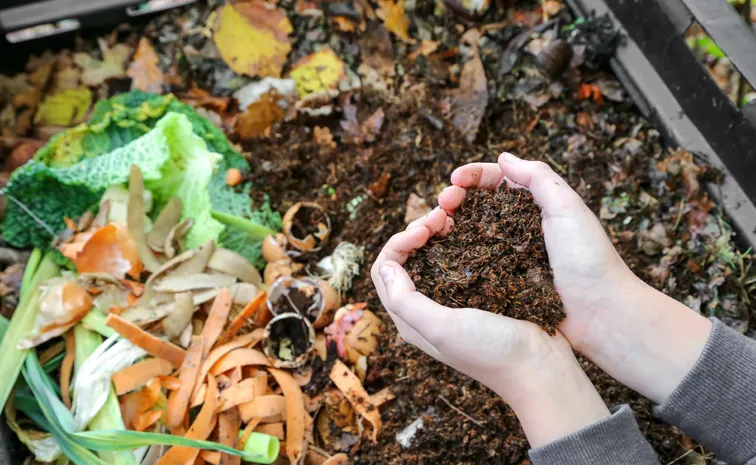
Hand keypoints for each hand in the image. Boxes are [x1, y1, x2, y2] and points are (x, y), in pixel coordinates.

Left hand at [371, 208, 609, 446]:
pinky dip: (460, 239)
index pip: (385, 270)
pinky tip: (472, 228)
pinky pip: (460, 258)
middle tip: (442, 216)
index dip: (399, 242)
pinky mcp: (478, 291)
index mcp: (411, 319)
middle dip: (417, 231)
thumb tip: (385, 266)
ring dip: (437, 232)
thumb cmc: (491, 351)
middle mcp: (427, 308)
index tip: (424, 230)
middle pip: (406, 258)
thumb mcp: (443, 328)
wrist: (541, 367)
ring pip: (432, 254)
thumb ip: (406, 301)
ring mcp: (454, 299)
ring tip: (454, 217)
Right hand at [440, 153, 711, 403]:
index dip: (473, 176)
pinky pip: (474, 264)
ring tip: (435, 226)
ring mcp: (510, 256)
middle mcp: (520, 228)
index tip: (454, 180)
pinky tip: (442, 253)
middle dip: (456, 198)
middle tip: (442, 203)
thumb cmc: (589, 259)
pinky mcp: (503, 282)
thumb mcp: (568, 208)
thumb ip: (538, 178)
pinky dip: (456, 254)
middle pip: (479, 205)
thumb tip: (504, 157)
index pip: (498, 181)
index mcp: (537, 206)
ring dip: (450, 224)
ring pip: (471, 232)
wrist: (600, 314)